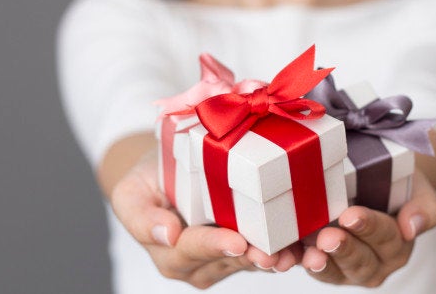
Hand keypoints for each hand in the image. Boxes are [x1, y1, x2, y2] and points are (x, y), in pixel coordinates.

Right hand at [110, 150, 299, 288]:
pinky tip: (305, 243)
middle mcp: (200, 263)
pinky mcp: (247, 247)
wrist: (165, 172)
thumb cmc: (147, 181)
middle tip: (276, 253)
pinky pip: (266, 248)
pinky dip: (287, 247)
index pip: (193, 250)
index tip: (237, 241)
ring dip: (276, 258)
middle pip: (229, 260)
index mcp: (172, 252)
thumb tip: (168, 234)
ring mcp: (225, 258)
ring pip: (252, 260)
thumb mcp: (130, 194)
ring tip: (296, 253)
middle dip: (254, 257)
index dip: (215, 246)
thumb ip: (141, 218)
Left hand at [300, 169, 435, 287]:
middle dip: (343, 250)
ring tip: (309, 256)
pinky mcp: (317, 261)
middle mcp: (372, 262)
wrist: (373, 180)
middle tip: (328, 237)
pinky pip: (304, 265)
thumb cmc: (396, 182)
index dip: (369, 228)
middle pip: (359, 261)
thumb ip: (424, 209)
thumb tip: (412, 227)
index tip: (351, 216)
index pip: (385, 237)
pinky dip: (292, 262)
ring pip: (331, 271)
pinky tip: (281, 258)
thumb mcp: (418, 189)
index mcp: (396, 245)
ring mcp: (343, 266)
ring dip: (318, 264)